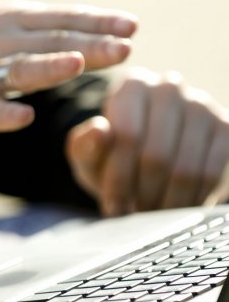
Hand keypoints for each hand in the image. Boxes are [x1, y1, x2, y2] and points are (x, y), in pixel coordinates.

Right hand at [0, 0, 136, 135]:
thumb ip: (28, 30)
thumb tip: (81, 35)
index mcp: (1, 20)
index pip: (57, 18)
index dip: (95, 21)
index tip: (131, 24)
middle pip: (46, 43)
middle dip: (89, 43)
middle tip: (127, 46)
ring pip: (16, 70)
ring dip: (48, 66)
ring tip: (78, 62)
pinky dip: (1, 114)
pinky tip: (23, 117)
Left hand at [66, 67, 228, 215]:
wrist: (146, 155)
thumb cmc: (110, 153)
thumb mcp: (87, 152)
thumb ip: (85, 144)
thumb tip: (99, 131)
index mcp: (132, 86)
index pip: (128, 136)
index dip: (118, 178)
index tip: (112, 206)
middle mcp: (169, 87)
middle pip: (158, 155)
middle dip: (142, 193)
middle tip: (133, 216)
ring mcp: (202, 105)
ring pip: (186, 168)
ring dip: (166, 201)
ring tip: (150, 214)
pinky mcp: (225, 128)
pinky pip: (210, 174)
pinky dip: (191, 200)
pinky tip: (174, 209)